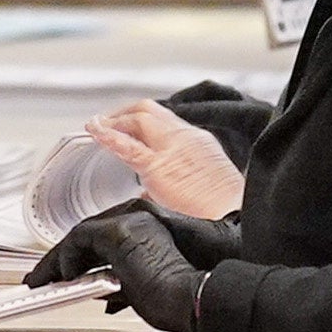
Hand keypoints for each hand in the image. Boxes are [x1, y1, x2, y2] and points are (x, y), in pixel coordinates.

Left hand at [33, 205, 210, 331]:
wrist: (197, 297)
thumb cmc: (184, 295)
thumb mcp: (144, 287)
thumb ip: (120, 283)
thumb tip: (101, 291)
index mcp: (147, 227)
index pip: (104, 238)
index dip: (81, 256)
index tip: (64, 273)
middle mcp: (138, 216)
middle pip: (89, 234)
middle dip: (65, 257)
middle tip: (44, 276)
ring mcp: (128, 220)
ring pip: (80, 235)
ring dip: (58, 259)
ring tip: (42, 279)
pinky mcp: (118, 230)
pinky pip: (79, 238)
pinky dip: (66, 257)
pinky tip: (63, 276)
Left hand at [87, 98, 245, 220]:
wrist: (234, 220)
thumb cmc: (224, 211)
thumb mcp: (204, 187)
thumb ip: (173, 184)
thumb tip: (147, 193)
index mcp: (199, 141)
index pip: (164, 120)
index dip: (140, 120)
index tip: (127, 124)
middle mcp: (185, 137)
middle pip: (149, 111)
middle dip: (124, 113)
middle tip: (106, 122)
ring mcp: (172, 148)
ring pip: (138, 118)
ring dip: (114, 121)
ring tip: (96, 126)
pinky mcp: (158, 167)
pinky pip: (127, 146)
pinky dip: (109, 136)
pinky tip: (96, 133)